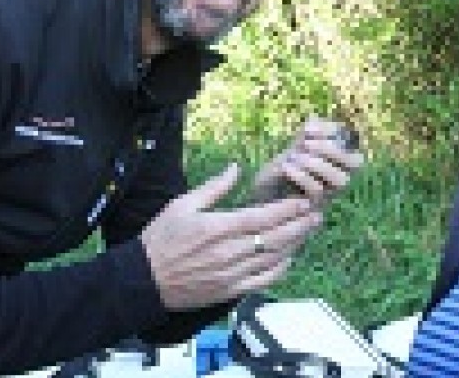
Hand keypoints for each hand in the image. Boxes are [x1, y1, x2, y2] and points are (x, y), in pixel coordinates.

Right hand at [139, 163, 322, 310]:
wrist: (142, 281)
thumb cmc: (160, 240)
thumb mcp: (181, 205)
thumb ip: (213, 187)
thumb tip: (236, 167)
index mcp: (219, 228)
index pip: (264, 217)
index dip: (288, 209)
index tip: (303, 200)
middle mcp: (230, 252)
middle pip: (276, 237)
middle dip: (300, 225)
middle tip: (316, 214)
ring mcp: (232, 274)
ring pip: (274, 258)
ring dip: (295, 244)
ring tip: (308, 231)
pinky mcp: (230, 291)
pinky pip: (263, 281)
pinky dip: (280, 269)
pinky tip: (288, 258)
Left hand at [250, 117, 363, 205]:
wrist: (260, 197)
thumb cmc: (280, 171)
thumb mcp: (293, 149)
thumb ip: (307, 135)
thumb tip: (314, 122)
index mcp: (337, 163)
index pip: (353, 145)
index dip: (336, 135)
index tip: (309, 129)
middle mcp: (337, 180)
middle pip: (355, 163)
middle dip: (331, 150)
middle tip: (306, 144)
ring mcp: (328, 195)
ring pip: (341, 180)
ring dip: (318, 164)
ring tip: (296, 157)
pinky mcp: (313, 207)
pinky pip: (318, 191)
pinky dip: (302, 175)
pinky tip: (285, 167)